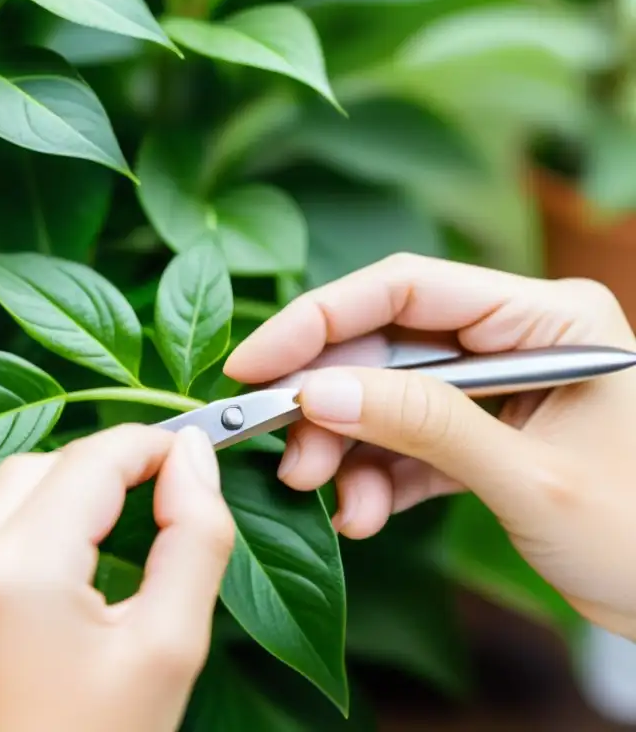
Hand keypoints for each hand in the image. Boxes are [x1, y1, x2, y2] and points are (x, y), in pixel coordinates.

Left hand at [0, 424, 234, 731]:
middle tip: (149, 502)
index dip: (148, 445)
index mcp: (17, 574)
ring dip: (45, 491)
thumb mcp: (169, 650)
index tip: (185, 455)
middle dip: (98, 471)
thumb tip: (193, 459)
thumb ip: (194, 539)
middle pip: (37, 464)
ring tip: (92, 536)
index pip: (91, 460)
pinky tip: (34, 565)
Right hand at [224, 253, 635, 641]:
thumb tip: (315, 392)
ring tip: (323, 497)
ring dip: (345, 448)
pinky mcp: (481, 434)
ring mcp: (495, 386)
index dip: (318, 319)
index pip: (406, 288)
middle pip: (385, 345)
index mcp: (548, 316)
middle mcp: (516, 336)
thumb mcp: (529, 478)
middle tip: (287, 454)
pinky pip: (406, 441)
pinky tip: (362, 514)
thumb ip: (423, 425)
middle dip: (328, 403)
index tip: (253, 364)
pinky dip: (375, 477)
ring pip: (385, 397)